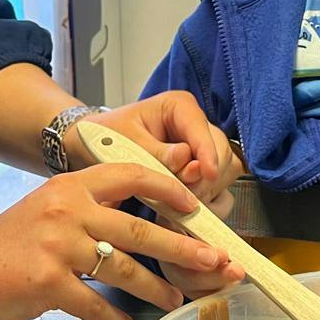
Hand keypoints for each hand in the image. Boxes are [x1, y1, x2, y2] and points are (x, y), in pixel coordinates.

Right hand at [0, 164, 230, 319]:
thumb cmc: (3, 249)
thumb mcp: (45, 211)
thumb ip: (87, 211)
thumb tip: (138, 223)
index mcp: (69, 187)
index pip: (131, 175)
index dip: (170, 189)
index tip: (197, 206)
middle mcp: (66, 210)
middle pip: (141, 228)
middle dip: (185, 247)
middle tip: (215, 261)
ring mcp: (57, 247)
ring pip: (125, 269)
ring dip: (157, 287)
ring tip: (176, 299)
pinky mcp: (47, 284)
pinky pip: (96, 304)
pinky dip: (114, 318)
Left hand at [68, 92, 240, 215]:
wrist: (95, 148)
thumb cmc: (109, 138)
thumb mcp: (127, 143)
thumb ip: (156, 153)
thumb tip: (184, 158)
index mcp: (179, 107)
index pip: (203, 130)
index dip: (208, 153)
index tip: (207, 173)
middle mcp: (196, 126)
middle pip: (221, 153)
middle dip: (203, 179)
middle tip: (182, 199)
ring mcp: (202, 150)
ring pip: (224, 174)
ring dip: (204, 193)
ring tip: (177, 208)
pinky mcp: (202, 171)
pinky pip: (218, 189)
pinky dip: (204, 204)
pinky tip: (183, 212)